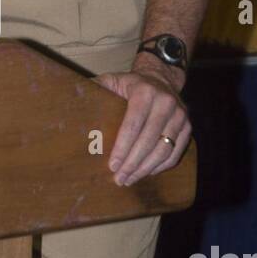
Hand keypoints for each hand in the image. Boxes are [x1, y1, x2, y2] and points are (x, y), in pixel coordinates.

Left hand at [93, 61, 191, 185]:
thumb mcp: (111, 80)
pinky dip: (161, 166)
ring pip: (164, 150)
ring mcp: (180, 115)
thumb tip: (69, 102)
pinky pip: (176, 152)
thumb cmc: (129, 84)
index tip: (112, 165)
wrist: (160, 77)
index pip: (132, 126)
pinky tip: (147, 173)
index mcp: (144, 92)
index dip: (122, 148)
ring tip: (130, 180)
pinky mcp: (188, 126)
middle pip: (149, 141)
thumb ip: (94, 89)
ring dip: (146, 169)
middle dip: (133, 164)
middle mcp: (166, 102)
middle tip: (119, 179)